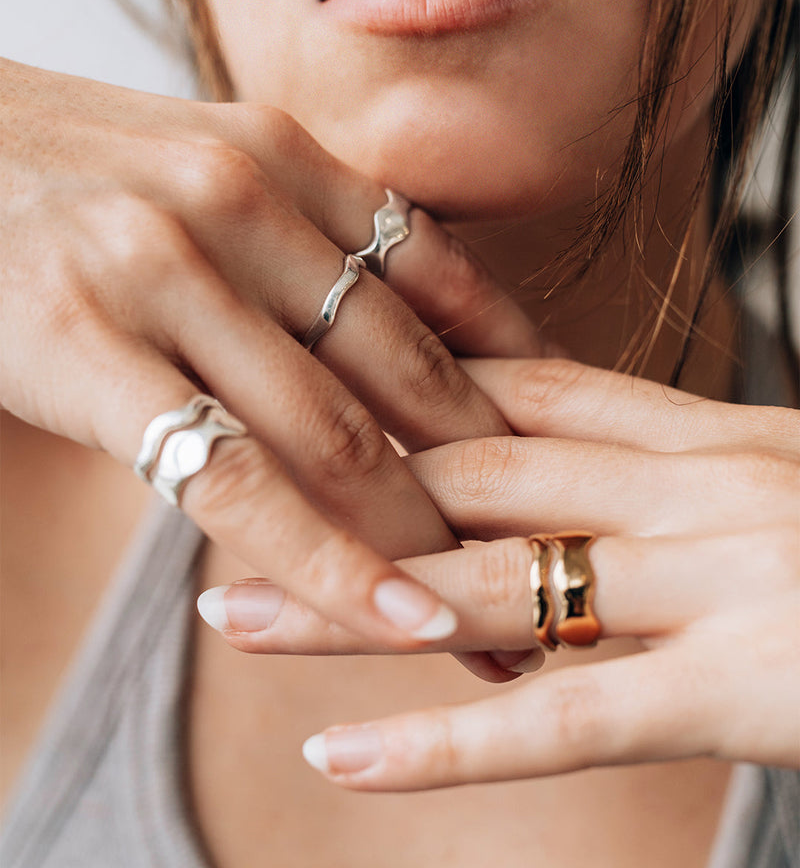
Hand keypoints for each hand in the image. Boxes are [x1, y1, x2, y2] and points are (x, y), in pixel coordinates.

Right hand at [0, 57, 541, 656]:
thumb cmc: (64, 178)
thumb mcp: (201, 174)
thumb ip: (294, 244)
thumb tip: (383, 337)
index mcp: (285, 159)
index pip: (444, 284)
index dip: (521, 383)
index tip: (568, 460)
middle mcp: (244, 202)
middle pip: (411, 373)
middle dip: (497, 490)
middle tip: (557, 572)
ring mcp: (167, 268)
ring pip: (340, 432)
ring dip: (430, 544)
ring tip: (495, 628)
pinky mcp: (87, 341)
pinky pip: (234, 475)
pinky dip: (325, 559)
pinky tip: (395, 620)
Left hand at [200, 359, 799, 784]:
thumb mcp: (775, 475)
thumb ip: (672, 472)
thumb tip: (569, 481)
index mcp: (707, 431)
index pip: (524, 388)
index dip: (402, 386)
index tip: (301, 387)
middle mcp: (699, 484)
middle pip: (479, 471)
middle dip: (345, 478)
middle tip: (224, 478)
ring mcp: (722, 577)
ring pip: (496, 582)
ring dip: (352, 599)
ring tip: (233, 604)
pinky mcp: (752, 683)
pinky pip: (569, 721)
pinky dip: (448, 746)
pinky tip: (341, 758)